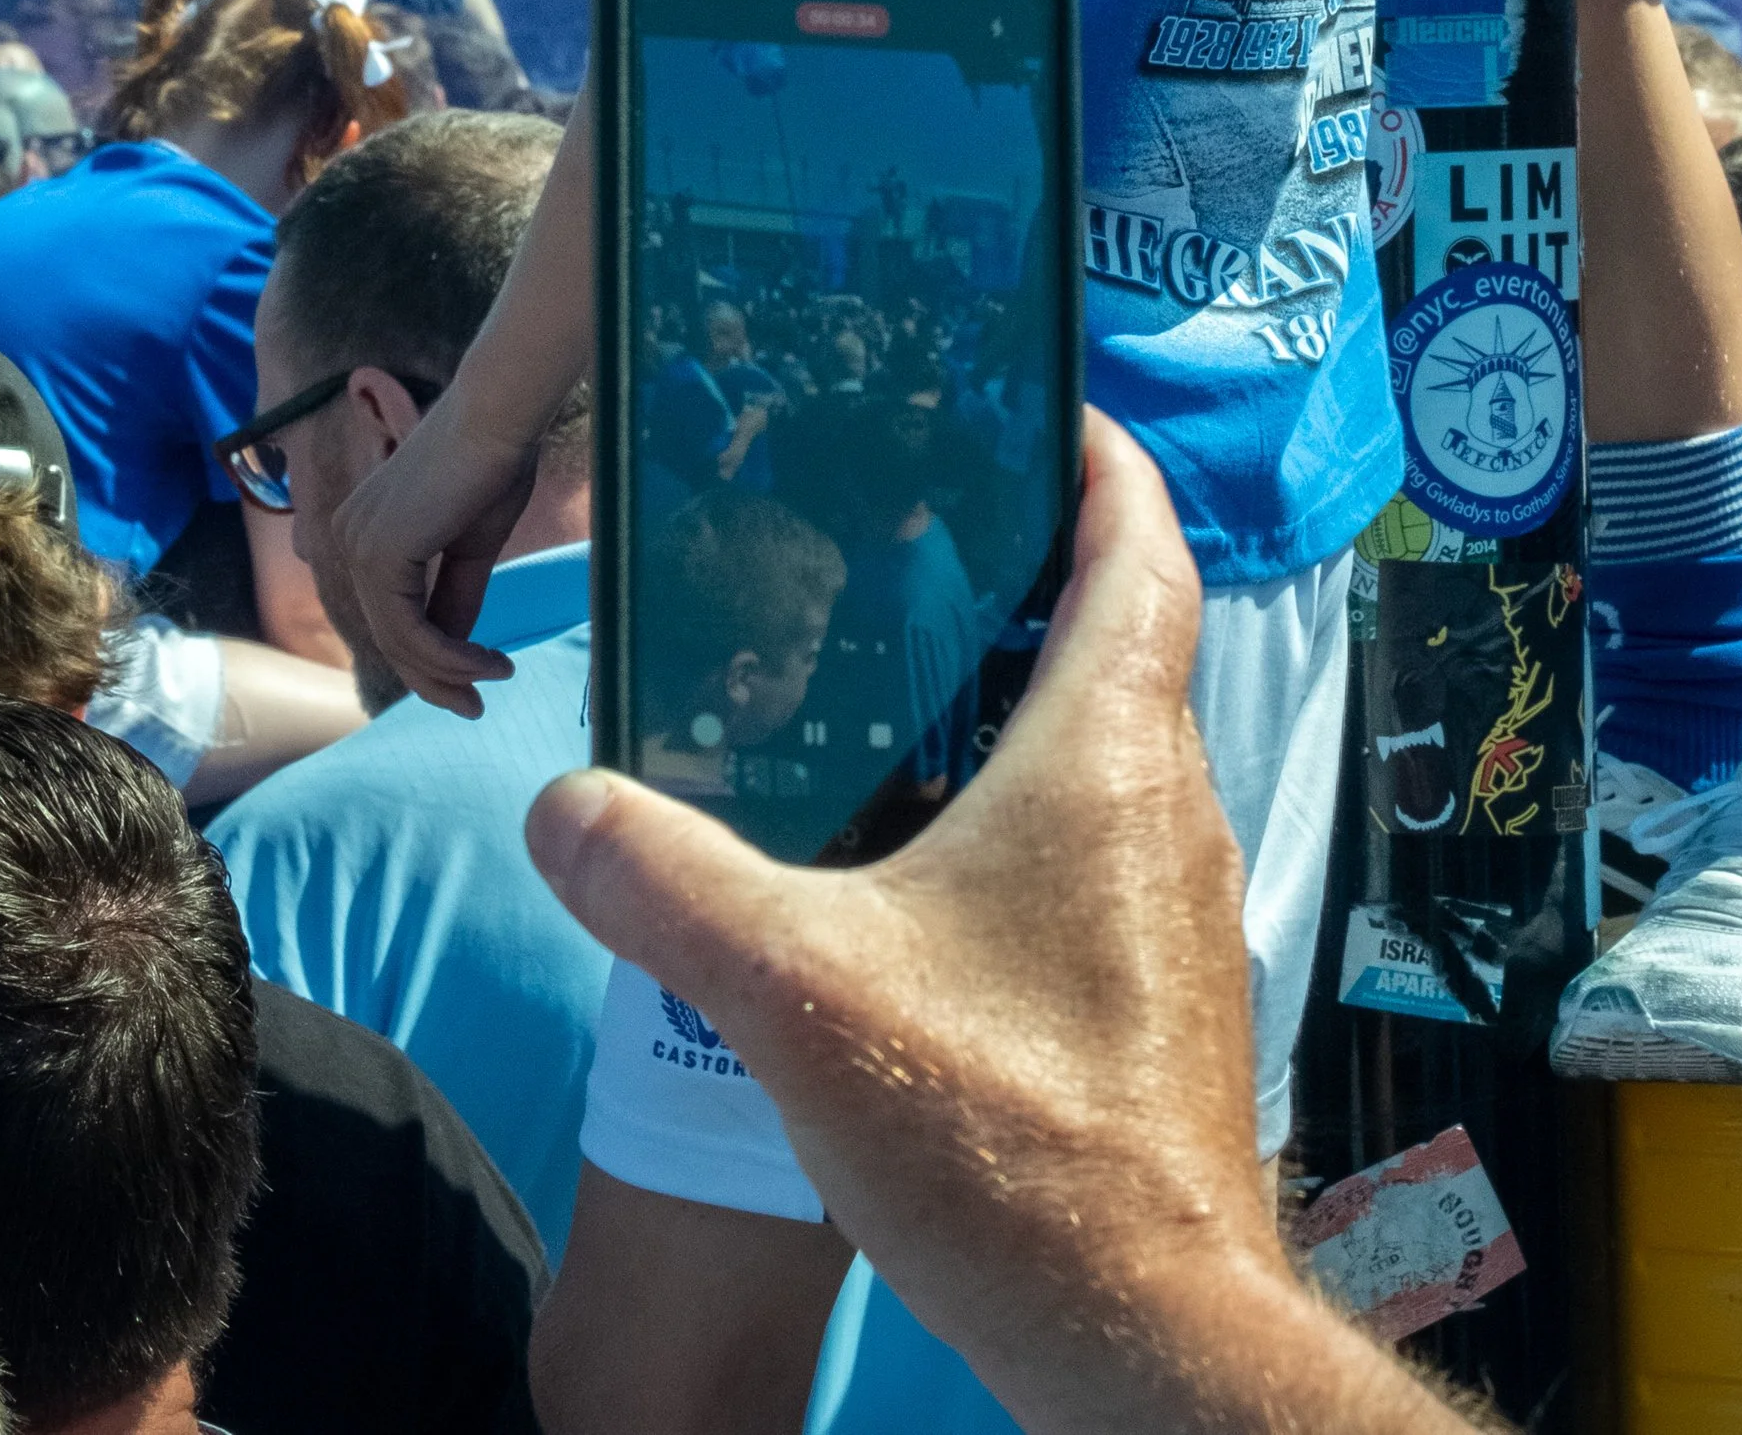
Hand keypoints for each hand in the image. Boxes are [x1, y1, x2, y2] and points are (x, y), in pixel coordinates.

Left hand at [330, 383, 537, 714]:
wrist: (499, 416)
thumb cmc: (493, 462)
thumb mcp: (470, 546)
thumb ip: (453, 597)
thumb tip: (453, 652)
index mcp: (366, 532)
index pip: (389, 614)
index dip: (428, 659)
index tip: (476, 683)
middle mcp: (349, 539)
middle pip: (387, 634)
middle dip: (433, 678)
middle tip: (476, 706)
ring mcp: (359, 547)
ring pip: (398, 640)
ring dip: (448, 671)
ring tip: (496, 678)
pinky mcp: (380, 555)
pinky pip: (411, 630)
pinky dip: (451, 656)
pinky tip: (490, 662)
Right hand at [526, 418, 1330, 1429]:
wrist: (1144, 1334)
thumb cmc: (1003, 1138)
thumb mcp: (796, 992)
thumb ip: (665, 882)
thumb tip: (563, 802)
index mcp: (1109, 751)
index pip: (1142, 545)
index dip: (1102, 460)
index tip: (1039, 406)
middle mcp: (1168, 802)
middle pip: (1122, 637)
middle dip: (1030, 575)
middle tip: (914, 540)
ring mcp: (1178, 904)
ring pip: (1112, 748)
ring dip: (1024, 699)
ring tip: (895, 692)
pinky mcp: (1164, 993)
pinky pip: (1103, 844)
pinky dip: (1029, 806)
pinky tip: (923, 865)